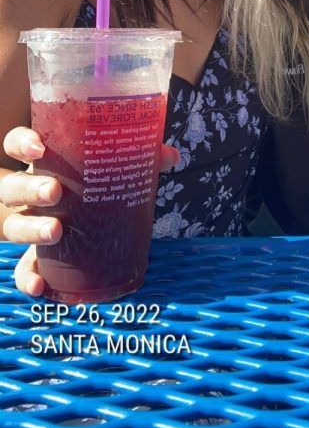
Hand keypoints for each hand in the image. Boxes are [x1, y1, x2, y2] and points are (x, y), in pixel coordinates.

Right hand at [1, 127, 178, 295]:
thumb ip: (141, 158)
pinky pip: (22, 269)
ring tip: (56, 230)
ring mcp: (28, 224)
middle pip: (12, 188)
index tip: (39, 147)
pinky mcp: (34, 257)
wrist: (85, 223)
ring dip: (30, 228)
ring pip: (13, 225)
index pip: (16, 144)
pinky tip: (40, 285)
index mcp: (44, 164)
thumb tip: (172, 156)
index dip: (21, 142)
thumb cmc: (94, 186)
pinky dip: (27, 278)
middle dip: (30, 188)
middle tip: (55, 192)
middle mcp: (28, 193)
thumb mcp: (112, 169)